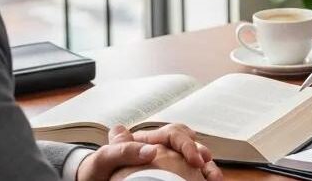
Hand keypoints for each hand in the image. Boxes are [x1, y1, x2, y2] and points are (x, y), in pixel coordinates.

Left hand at [76, 124, 221, 180]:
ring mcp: (168, 164)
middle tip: (202, 162)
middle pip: (188, 143)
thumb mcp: (104, 159)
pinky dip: (204, 176)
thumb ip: (123, 149)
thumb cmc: (97, 172)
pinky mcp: (173, 176)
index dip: (185, 143)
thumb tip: (151, 150)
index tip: (193, 159)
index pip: (173, 134)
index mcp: (147, 140)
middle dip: (198, 151)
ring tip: (214, 177)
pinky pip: (193, 173)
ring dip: (207, 165)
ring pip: (195, 158)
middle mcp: (160, 149)